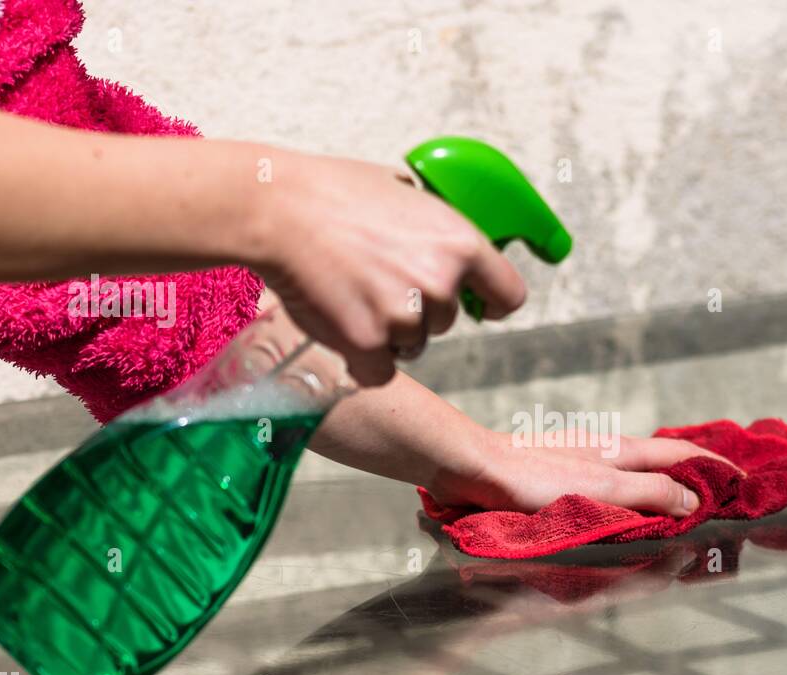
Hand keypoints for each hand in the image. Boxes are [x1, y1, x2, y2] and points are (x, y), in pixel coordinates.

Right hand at [254, 154, 524, 385]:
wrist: (277, 209)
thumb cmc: (332, 192)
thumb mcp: (403, 191)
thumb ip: (434, 224)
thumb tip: (444, 238)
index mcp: (461, 243)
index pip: (509, 294)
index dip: (493, 304)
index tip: (481, 308)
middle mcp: (441, 283)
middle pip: (446, 322)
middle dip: (418, 310)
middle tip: (374, 279)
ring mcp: (405, 316)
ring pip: (411, 345)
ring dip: (387, 332)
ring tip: (350, 290)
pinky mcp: (368, 343)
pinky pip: (377, 371)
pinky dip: (360, 359)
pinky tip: (339, 324)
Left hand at [427, 431, 742, 517]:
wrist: (474, 468)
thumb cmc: (534, 479)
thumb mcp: (603, 489)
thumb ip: (650, 494)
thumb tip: (697, 499)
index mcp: (623, 451)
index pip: (683, 455)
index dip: (716, 467)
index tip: (746, 481)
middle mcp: (607, 452)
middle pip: (665, 460)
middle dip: (696, 473)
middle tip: (724, 493)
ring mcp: (583, 461)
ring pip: (638, 470)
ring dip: (666, 482)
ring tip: (686, 501)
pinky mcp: (560, 474)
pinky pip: (613, 481)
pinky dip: (634, 491)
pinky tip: (627, 503)